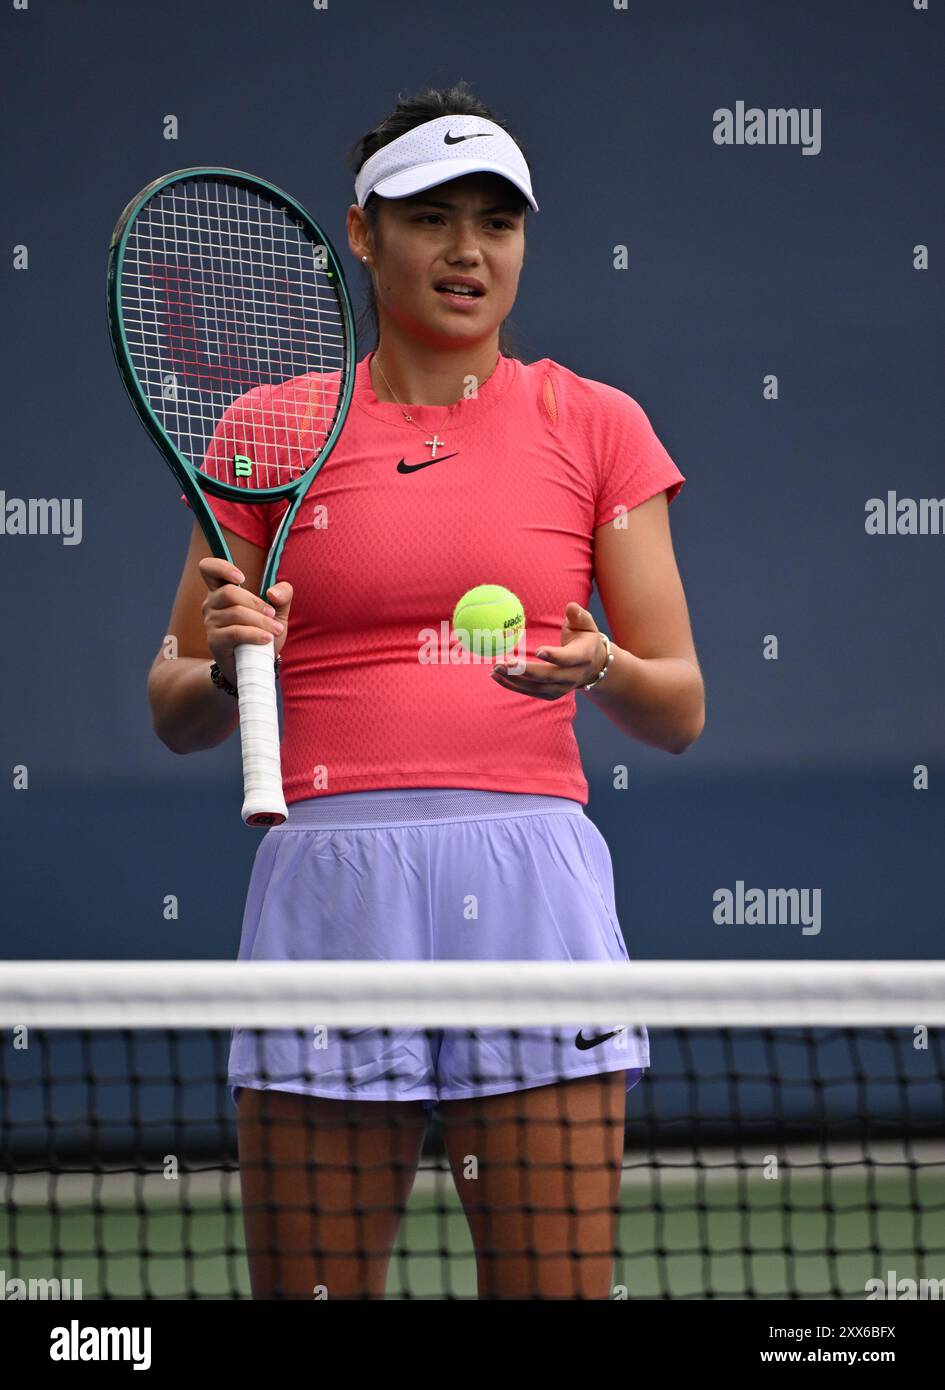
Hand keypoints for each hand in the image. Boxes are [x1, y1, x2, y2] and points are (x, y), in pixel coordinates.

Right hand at [198, 557, 292, 685]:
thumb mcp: (277, 613)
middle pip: (229, 592)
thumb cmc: (263, 634)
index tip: (242, 578)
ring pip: (236, 613)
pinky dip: (255, 634)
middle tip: (273, 615)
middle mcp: (211, 604)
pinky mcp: (215, 641)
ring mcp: (211, 623)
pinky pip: (235, 633)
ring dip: (261, 622)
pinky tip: (267, 639)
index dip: (221, 567)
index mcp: (222, 591)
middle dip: (256, 603)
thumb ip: (282, 596)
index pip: (208, 569)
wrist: (255, 665)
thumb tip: (273, 592)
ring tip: (276, 631)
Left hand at [490, 602, 606, 700]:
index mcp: (583, 656)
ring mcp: (562, 688)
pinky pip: (530, 692)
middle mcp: (573, 676)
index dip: (554, 656)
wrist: (593, 665)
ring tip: (495, 669)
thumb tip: (570, 606)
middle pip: (548, 676)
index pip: (569, 658)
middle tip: (505, 662)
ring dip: (514, 679)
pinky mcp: (551, 694)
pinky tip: (496, 676)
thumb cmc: (585, 638)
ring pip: (536, 687)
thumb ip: (578, 616)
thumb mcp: (586, 624)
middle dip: (525, 671)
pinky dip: (512, 685)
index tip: (538, 650)